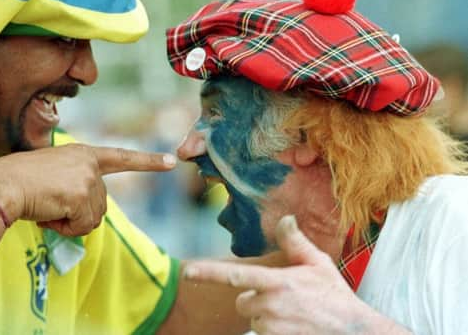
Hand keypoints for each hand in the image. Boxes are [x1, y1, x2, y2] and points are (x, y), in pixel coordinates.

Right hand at [0, 144, 175, 235]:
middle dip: (78, 215)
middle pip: (101, 205)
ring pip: (92, 219)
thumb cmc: (19, 181)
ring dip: (69, 222)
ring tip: (47, 207)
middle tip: (51, 205)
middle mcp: (89, 163)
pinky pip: (81, 227)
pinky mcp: (81, 195)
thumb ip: (76, 185)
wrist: (1, 184)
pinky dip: (63, 228)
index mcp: (83, 154)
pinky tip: (47, 214)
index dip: (147, 161)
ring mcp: (87, 178)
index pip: (121, 157)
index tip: (171, 161)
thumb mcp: (54, 175)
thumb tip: (88, 216)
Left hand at [184, 216, 407, 334]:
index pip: (234, 275)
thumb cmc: (335, 296)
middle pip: (241, 301)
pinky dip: (273, 331)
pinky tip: (294, 326)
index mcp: (276, 282)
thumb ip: (295, 241)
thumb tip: (284, 218)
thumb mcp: (318, 263)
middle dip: (254, 299)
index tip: (187, 272)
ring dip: (265, 317)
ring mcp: (273, 327)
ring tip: (292, 314)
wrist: (355, 332)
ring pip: (253, 319)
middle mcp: (271, 305)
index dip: (208, 273)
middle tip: (282, 298)